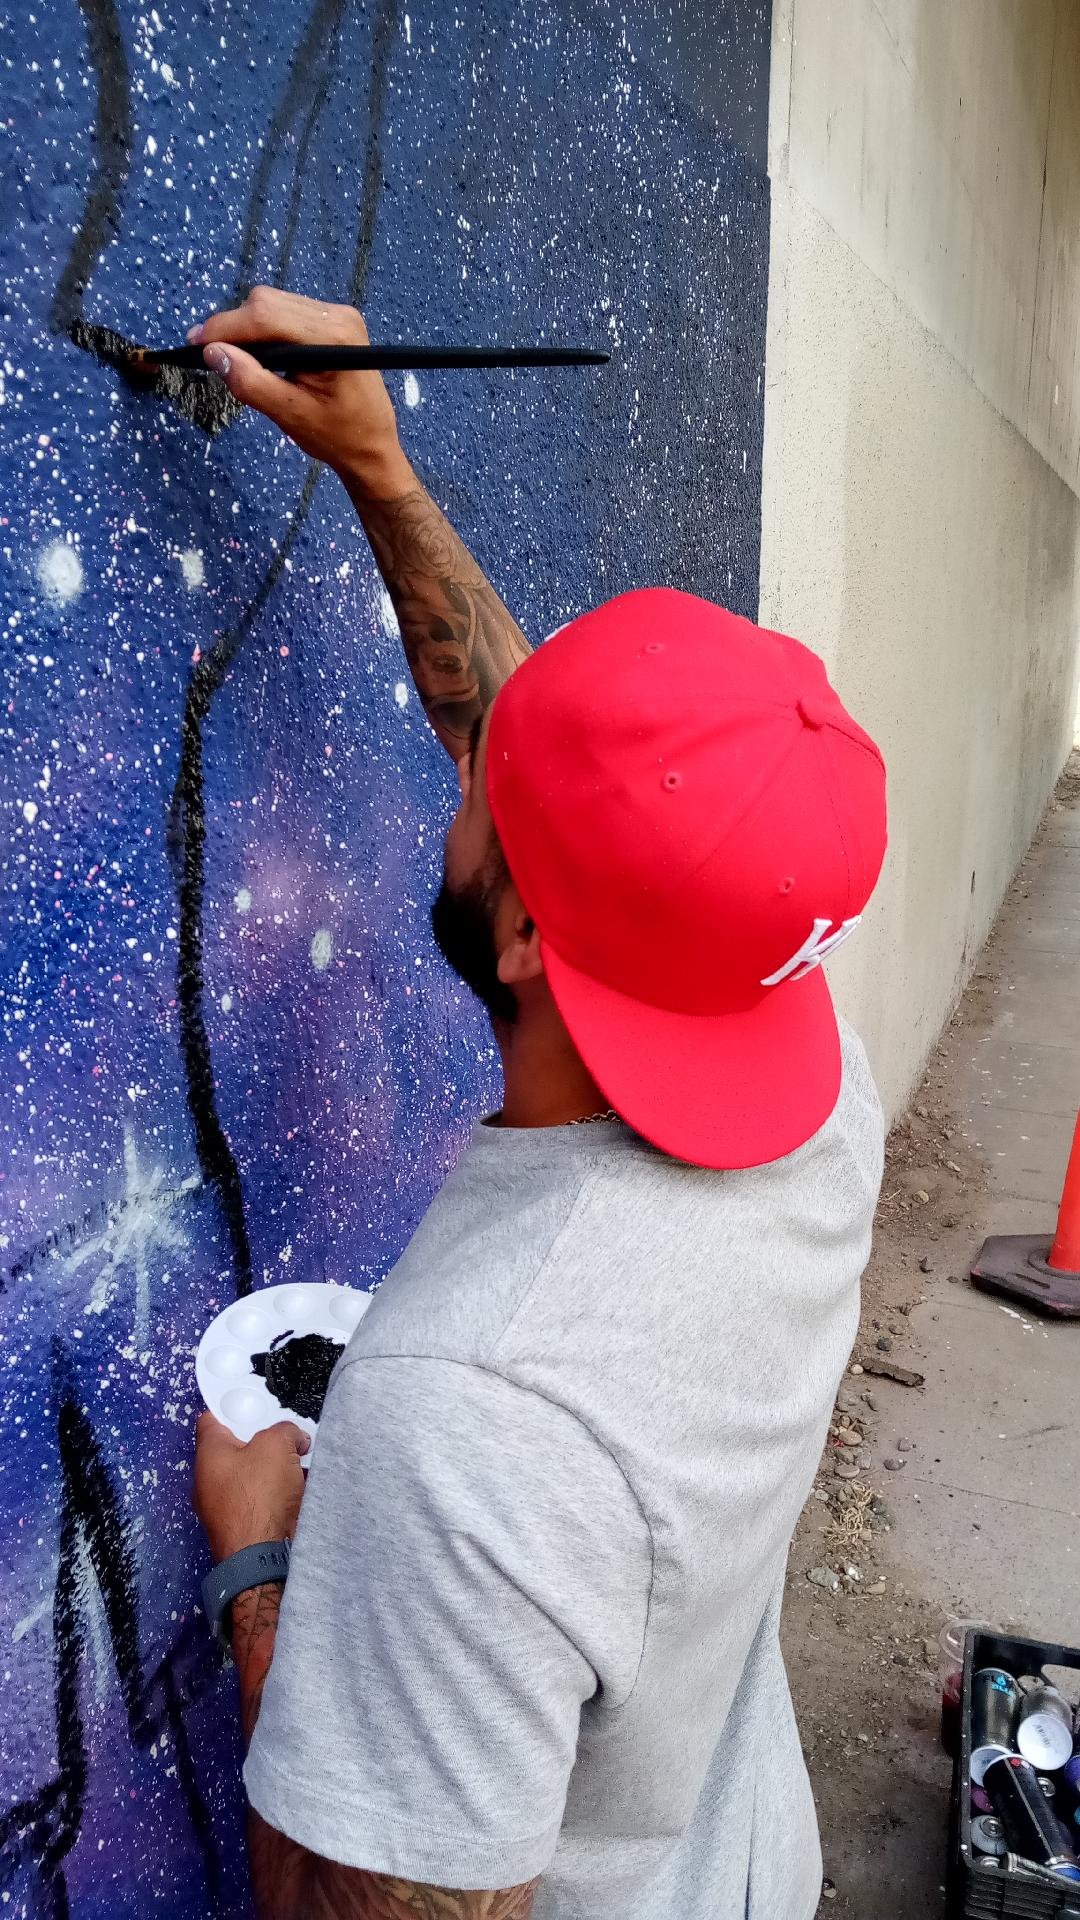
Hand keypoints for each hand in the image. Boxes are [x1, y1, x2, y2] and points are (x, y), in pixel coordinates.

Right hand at [190, 287, 410, 490]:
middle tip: (213, 356)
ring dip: (249, 327)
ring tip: (237, 358)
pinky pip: (287, 312)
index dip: (224, 327)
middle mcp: (337, 315)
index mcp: (332, 336)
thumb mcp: (289, 414)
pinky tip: (263, 355)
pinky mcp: (334, 321)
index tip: (195, 344)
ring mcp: (338, 315)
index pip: (265, 316)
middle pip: (267, 303)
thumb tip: (213, 353)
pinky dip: (266, 329)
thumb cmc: (337, 436)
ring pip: (274, 304)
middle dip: (234, 326)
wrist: (373, 446)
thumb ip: (250, 381)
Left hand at [193, 1411, 309, 1565]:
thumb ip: (286, 1430)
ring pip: (248, 1477)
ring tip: (297, 1469)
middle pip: (235, 1449)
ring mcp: (220, 1507)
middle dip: (262, 1443)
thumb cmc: (259, 1495)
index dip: (232, 1409)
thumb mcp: (277, 1444)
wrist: (260, 1556)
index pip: (211, 1419)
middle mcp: (207, 1480)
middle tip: (285, 1440)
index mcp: (208, 1454)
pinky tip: (295, 1495)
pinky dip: (273, 1495)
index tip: (254, 1408)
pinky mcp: (237, 1527)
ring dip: (271, 1471)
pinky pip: (256, 1500)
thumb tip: (295, 1438)